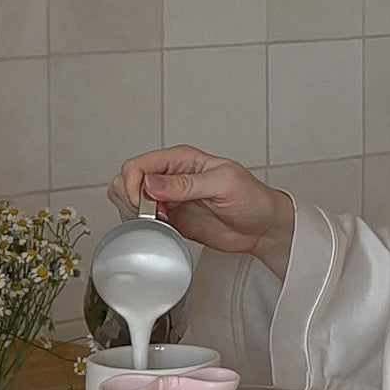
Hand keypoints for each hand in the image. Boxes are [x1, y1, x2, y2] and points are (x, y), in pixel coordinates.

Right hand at [109, 144, 294, 278]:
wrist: (263, 228)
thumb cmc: (252, 199)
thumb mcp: (224, 184)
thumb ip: (187, 184)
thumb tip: (152, 183)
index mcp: (181, 159)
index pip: (138, 164)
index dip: (132, 184)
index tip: (145, 204)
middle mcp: (170, 176)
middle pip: (126, 180)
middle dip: (132, 200)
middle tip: (154, 215)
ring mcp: (168, 199)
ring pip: (128, 200)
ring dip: (135, 214)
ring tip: (160, 222)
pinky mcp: (170, 220)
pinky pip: (142, 220)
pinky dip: (143, 227)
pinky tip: (162, 230)